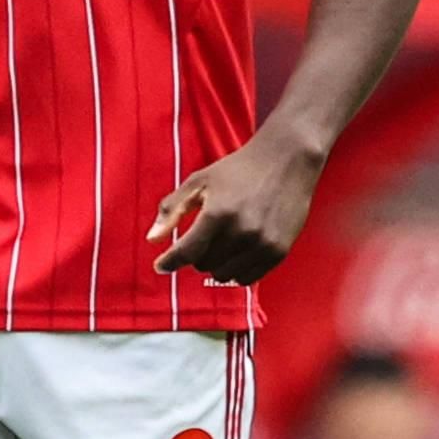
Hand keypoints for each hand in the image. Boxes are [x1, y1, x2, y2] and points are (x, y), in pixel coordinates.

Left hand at [150, 126, 323, 285]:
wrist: (286, 160)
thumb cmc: (238, 169)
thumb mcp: (199, 181)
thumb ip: (172, 209)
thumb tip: (151, 239)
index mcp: (218, 214)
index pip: (186, 252)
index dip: (169, 262)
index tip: (160, 266)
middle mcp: (241, 232)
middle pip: (203, 265)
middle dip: (197, 254)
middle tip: (204, 236)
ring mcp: (262, 244)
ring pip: (224, 275)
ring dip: (217, 263)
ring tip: (223, 242)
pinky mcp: (279, 251)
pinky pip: (248, 278)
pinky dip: (237, 270)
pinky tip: (238, 252)